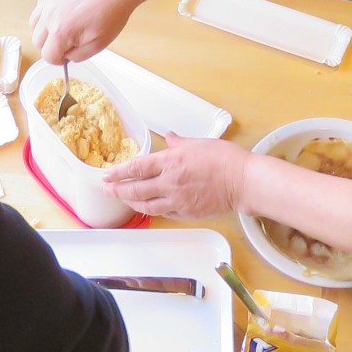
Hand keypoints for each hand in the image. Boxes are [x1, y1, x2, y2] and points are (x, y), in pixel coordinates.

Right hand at [29, 0, 136, 62]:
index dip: (58, 60)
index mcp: (60, 32)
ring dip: (45, 30)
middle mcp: (49, 16)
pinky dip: (46, 14)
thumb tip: (66, 55)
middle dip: (51, 46)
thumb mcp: (97, 45)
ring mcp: (49, 1)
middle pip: (37, 41)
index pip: (47, 56)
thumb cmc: (110, 15)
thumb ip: (77, 56)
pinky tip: (62, 13)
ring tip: (63, 27)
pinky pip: (40, 7)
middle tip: (67, 42)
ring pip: (34, 24)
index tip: (67, 56)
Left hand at [103, 133, 252, 218]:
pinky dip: (152, 210)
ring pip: (146, 205)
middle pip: (136, 189)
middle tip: (108, 189)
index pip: (137, 168)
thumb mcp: (199, 143)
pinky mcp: (186, 213)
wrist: (243, 182)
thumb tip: (168, 138)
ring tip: (123, 199)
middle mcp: (170, 183)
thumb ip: (179, 143)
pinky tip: (148, 207)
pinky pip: (163, 213)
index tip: (107, 175)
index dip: (119, 173)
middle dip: (118, 190)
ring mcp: (177, 200)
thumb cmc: (225, 159)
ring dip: (131, 202)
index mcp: (171, 162)